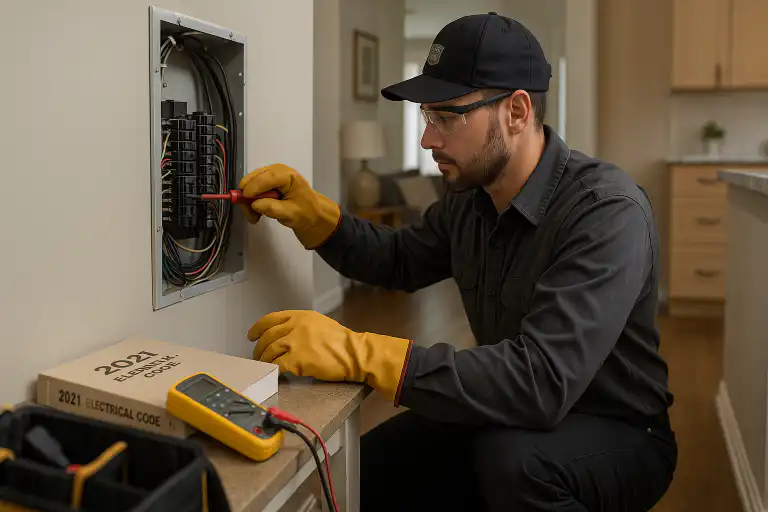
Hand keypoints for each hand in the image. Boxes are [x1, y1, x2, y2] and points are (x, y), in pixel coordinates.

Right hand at [240, 164, 340, 248]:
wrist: (311, 213)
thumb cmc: (304, 213)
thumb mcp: (290, 214)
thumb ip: (271, 208)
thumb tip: (254, 204)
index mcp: (288, 176)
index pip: (266, 178)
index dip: (253, 188)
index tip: (244, 201)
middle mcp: (278, 170)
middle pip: (254, 178)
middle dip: (248, 197)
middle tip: (250, 215)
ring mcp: (271, 174)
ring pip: (250, 183)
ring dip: (248, 200)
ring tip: (254, 216)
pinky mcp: (267, 180)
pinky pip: (253, 187)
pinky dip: (251, 200)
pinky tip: (256, 211)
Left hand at [248, 310, 411, 401]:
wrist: (355, 354)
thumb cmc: (342, 342)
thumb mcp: (320, 324)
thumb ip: (301, 326)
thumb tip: (284, 336)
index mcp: (300, 316)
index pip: (270, 319)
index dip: (257, 328)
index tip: (251, 335)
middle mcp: (295, 326)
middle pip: (267, 337)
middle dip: (259, 348)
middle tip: (258, 356)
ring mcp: (295, 343)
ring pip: (269, 351)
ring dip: (264, 361)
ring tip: (264, 367)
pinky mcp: (296, 360)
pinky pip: (276, 366)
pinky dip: (272, 370)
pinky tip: (273, 374)